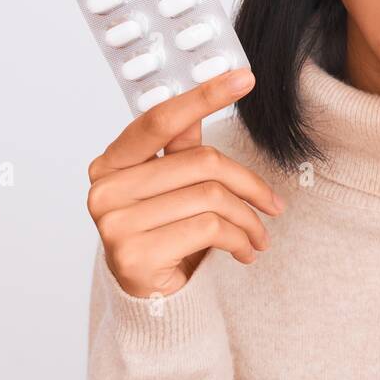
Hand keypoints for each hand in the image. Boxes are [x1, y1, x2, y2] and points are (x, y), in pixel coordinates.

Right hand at [85, 67, 282, 297]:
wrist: (152, 302)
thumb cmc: (166, 236)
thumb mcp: (173, 188)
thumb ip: (185, 148)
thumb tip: (223, 88)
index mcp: (111, 163)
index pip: (162, 120)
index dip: (205, 96)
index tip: (245, 77)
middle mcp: (104, 189)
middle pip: (201, 162)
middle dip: (249, 185)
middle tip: (274, 206)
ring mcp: (114, 223)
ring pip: (210, 197)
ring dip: (249, 219)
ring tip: (260, 236)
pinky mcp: (134, 255)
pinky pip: (208, 229)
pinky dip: (239, 239)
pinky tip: (245, 252)